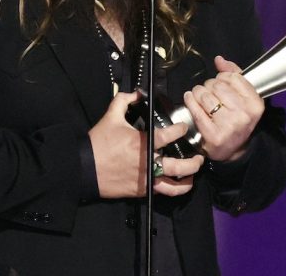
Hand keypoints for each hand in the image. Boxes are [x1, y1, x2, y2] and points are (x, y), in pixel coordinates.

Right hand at [89, 91, 204, 197]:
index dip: (180, 130)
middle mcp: (148, 163)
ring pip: (174, 186)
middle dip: (194, 162)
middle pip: (179, 166)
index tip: (183, 128)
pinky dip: (173, 190)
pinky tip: (177, 185)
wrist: (85, 168)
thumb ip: (124, 100)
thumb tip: (138, 92)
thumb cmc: (99, 142)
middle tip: (200, 157)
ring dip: (187, 181)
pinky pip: (162, 193)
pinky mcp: (141, 191)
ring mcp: (146, 179)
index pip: (169, 136)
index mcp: (143, 143)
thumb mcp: (110, 116)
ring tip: (193, 175)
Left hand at [183, 55, 263, 161]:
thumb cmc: (237, 119)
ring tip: (199, 96)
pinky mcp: (213, 134)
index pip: (233, 78)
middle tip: (208, 91)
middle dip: (209, 85)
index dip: (222, 77)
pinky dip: (190, 101)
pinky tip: (190, 99)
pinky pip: (196, 109)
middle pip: (217, 85)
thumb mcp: (243, 98)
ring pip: (205, 95)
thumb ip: (234, 75)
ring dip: (198, 92)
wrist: (233, 150)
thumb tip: (219, 60)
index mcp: (254, 104)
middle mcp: (244, 114)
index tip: (219, 82)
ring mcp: (228, 125)